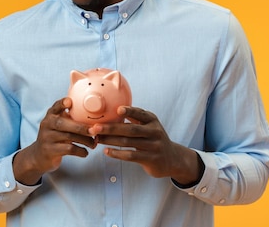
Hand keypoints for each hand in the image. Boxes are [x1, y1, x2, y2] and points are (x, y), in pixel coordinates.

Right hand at [13, 98, 96, 184]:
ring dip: (85, 141)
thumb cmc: (55, 137)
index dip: (61, 103)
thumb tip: (93, 117)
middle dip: (81, 127)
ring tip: (93, 143)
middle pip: (63, 123)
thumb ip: (70, 119)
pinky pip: (68, 149)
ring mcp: (46, 138)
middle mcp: (46, 125)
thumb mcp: (59, 126)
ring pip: (68, 137)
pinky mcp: (49, 151)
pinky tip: (85, 152)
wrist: (39, 156)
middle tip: (94, 130)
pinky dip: (80, 151)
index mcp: (50, 116)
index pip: (55, 107)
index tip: (69, 102)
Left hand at [89, 106, 203, 184]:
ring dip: (110, 140)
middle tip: (96, 127)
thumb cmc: (155, 139)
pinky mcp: (150, 159)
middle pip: (130, 129)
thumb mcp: (150, 126)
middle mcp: (154, 132)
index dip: (130, 111)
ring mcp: (153, 146)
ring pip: (128, 143)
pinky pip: (131, 156)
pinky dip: (117, 154)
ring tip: (97, 139)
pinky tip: (106, 152)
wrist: (173, 159)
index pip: (141, 114)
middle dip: (111, 128)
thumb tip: (115, 110)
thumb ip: (136, 119)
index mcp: (153, 121)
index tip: (118, 109)